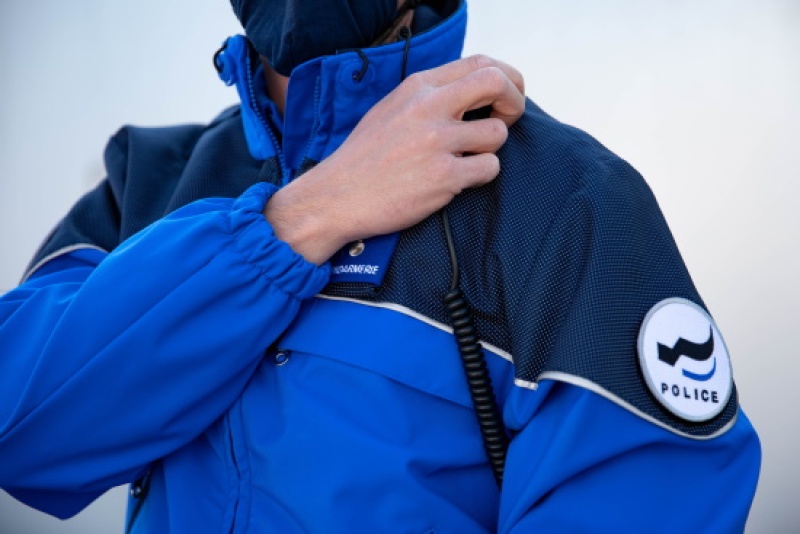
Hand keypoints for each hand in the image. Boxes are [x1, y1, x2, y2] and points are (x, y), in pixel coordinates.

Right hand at [264, 54, 525, 264]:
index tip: (504, 97)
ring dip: (490, 149)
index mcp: (417, 87)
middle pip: (497, 83)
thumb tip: (470, 92)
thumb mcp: (391, 109)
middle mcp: (428, 108)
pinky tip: (457, 181)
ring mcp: (436, 142)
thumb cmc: (365, 157)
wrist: (336, 197)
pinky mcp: (443, 177)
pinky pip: (489, 168)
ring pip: (497, 134)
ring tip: (466, 161)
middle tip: (508, 120)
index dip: (505, 78)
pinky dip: (481, 176)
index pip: (480, 63)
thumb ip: (428, 96)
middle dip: (514, 102)